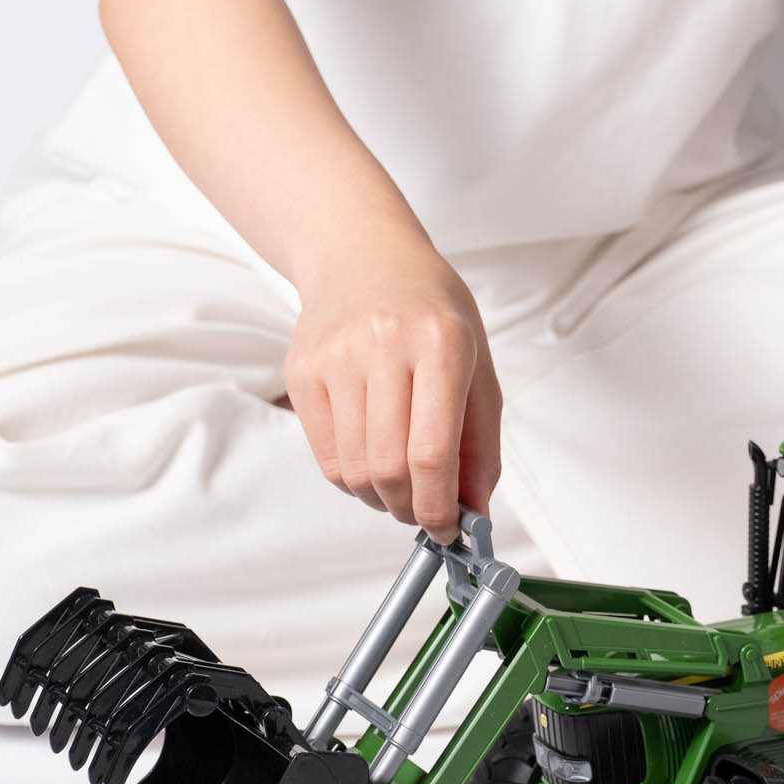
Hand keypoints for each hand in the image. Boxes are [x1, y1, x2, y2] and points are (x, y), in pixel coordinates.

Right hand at [284, 228, 500, 541]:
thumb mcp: (477, 366)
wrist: (363, 255)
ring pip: (355, 471)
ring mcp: (335, 358)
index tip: (449, 528)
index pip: (433, 452)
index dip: (440, 507)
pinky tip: (371, 461)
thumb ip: (481, 445)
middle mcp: (383, 346)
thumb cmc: (430, 312)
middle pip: (389, 469)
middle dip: (411, 508)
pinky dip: (353, 479)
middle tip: (425, 513)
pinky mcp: (302, 372)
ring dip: (381, 498)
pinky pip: (327, 457)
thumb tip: (475, 512)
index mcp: (440, 344)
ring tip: (400, 486)